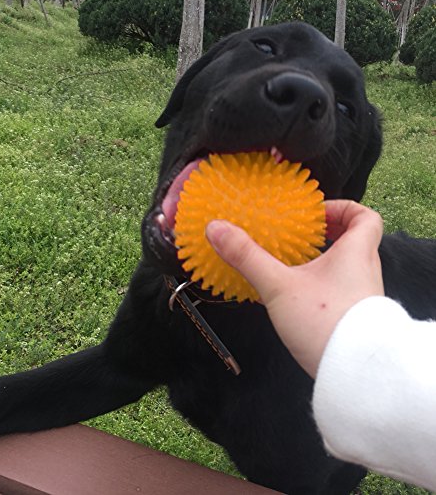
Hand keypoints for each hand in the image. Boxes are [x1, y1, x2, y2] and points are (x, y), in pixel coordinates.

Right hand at [206, 200, 384, 377]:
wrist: (354, 373)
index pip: (366, 217)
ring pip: (345, 268)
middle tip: (300, 236)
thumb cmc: (324, 321)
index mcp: (356, 254)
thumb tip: (216, 228)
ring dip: (321, 261)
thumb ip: (247, 256)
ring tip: (292, 264)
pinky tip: (295, 296)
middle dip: (327, 235)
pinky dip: (320, 284)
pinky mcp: (353, 319)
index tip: (316, 215)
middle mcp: (364, 272)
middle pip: (355, 241)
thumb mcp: (279, 285)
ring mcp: (361, 297)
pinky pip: (338, 290)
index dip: (344, 208)